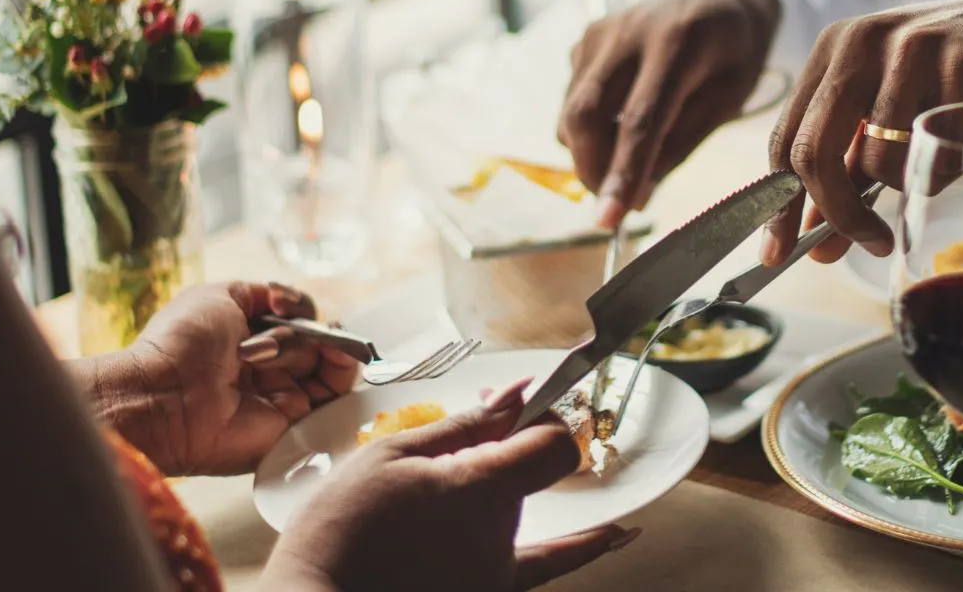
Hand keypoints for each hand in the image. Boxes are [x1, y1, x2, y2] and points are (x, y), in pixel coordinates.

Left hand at [73, 281, 360, 476]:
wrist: (164, 396)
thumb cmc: (183, 342)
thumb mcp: (218, 296)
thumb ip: (260, 293)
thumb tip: (289, 301)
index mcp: (249, 341)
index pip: (297, 321)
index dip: (299, 309)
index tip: (283, 304)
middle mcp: (270, 370)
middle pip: (316, 340)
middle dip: (301, 330)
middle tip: (273, 336)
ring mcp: (285, 397)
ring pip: (328, 360)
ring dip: (306, 346)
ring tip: (266, 355)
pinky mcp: (296, 422)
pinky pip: (336, 394)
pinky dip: (342, 367)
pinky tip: (333, 352)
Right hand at [265, 380, 635, 591]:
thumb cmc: (340, 528)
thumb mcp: (393, 457)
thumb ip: (464, 426)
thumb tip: (519, 391)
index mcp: (478, 492)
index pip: (553, 442)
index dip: (541, 417)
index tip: (520, 404)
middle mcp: (500, 536)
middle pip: (528, 472)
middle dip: (505, 442)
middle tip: (473, 418)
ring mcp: (497, 572)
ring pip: (519, 508)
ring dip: (503, 482)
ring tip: (467, 469)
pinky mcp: (488, 591)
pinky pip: (548, 566)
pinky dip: (584, 545)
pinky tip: (621, 533)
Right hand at [559, 0, 781, 227]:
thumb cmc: (735, 53)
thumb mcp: (727, 100)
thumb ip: (681, 145)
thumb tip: (636, 197)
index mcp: (678, 42)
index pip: (640, 120)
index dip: (622, 174)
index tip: (609, 221)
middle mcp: (629, 30)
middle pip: (586, 114)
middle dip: (592, 170)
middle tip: (616, 203)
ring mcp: (602, 31)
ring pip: (571, 110)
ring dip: (590, 153)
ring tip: (628, 164)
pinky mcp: (586, 38)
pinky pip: (572, 97)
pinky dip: (589, 128)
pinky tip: (621, 126)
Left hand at [764, 0, 962, 266]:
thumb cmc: (960, 75)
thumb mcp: (892, 107)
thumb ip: (851, 165)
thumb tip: (818, 242)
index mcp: (834, 49)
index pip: (785, 138)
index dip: (778, 205)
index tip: (778, 253)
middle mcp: (861, 42)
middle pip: (813, 153)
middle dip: (835, 215)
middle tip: (867, 244)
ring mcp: (910, 50)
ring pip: (878, 162)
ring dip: (912, 181)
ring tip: (943, 151)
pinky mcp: (961, 66)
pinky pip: (936, 156)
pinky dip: (950, 168)